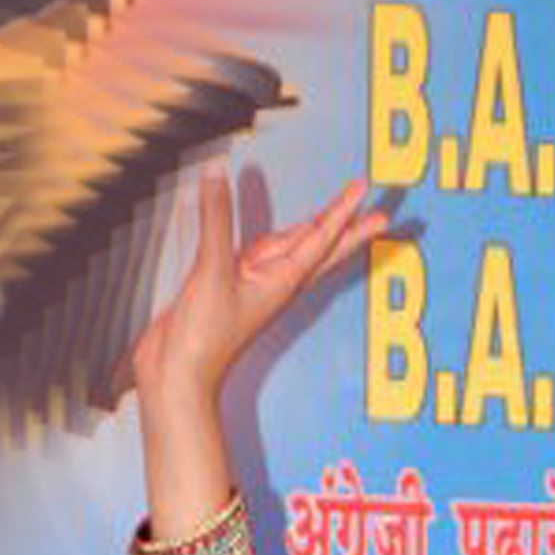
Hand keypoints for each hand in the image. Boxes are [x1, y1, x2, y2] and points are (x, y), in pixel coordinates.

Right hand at [129, 168, 389, 414]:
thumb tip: (217, 178)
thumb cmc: (204, 340)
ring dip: (309, 231)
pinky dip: (260, 239)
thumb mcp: (212, 272)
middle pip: (318, 247)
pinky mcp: (227, 288)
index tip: (363, 190)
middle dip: (346, 227)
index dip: (342, 212)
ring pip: (287, 250)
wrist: (179, 377)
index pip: (320, 238)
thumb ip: (215, 221)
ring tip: (333, 213)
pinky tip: (261, 233)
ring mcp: (253, 287)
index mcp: (281, 281)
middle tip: (375, 210)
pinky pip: (253, 255)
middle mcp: (274, 283)